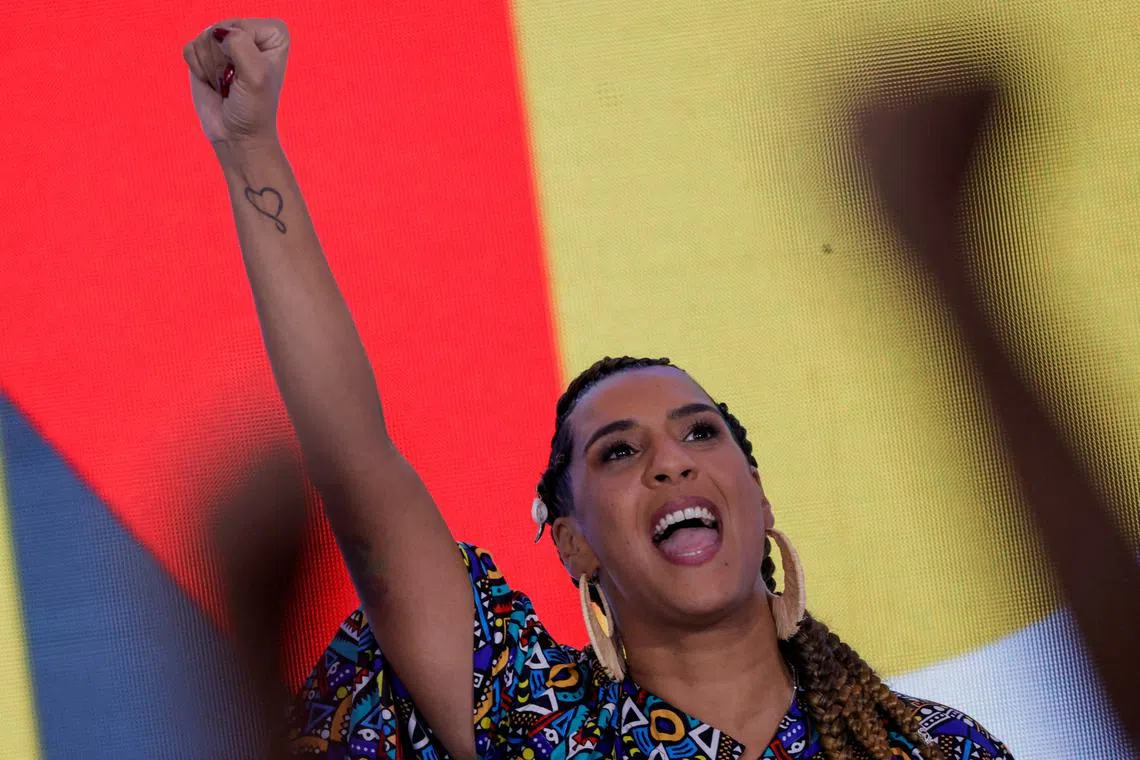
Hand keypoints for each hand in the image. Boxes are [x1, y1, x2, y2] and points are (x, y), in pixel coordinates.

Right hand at [183, 18, 289, 147]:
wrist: (236, 135)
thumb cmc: (254, 108)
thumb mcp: (257, 74)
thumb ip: (240, 44)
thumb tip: (217, 34)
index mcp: (272, 35)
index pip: (243, 26)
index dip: (242, 53)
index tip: (250, 76)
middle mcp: (249, 33)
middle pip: (221, 30)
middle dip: (224, 61)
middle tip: (235, 82)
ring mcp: (225, 42)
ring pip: (204, 38)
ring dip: (212, 67)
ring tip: (225, 84)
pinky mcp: (203, 52)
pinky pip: (190, 48)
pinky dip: (198, 69)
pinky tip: (212, 82)